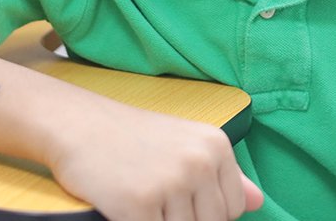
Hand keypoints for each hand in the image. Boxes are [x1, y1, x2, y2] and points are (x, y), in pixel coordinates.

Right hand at [48, 100, 263, 220]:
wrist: (77, 124)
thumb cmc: (129, 137)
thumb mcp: (184, 143)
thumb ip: (222, 175)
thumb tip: (258, 202)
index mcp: (215, 145)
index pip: (233, 208)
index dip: (206, 213)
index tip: (180, 200)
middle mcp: (198, 162)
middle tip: (155, 198)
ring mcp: (169, 184)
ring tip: (140, 197)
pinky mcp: (138, 205)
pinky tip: (125, 209)